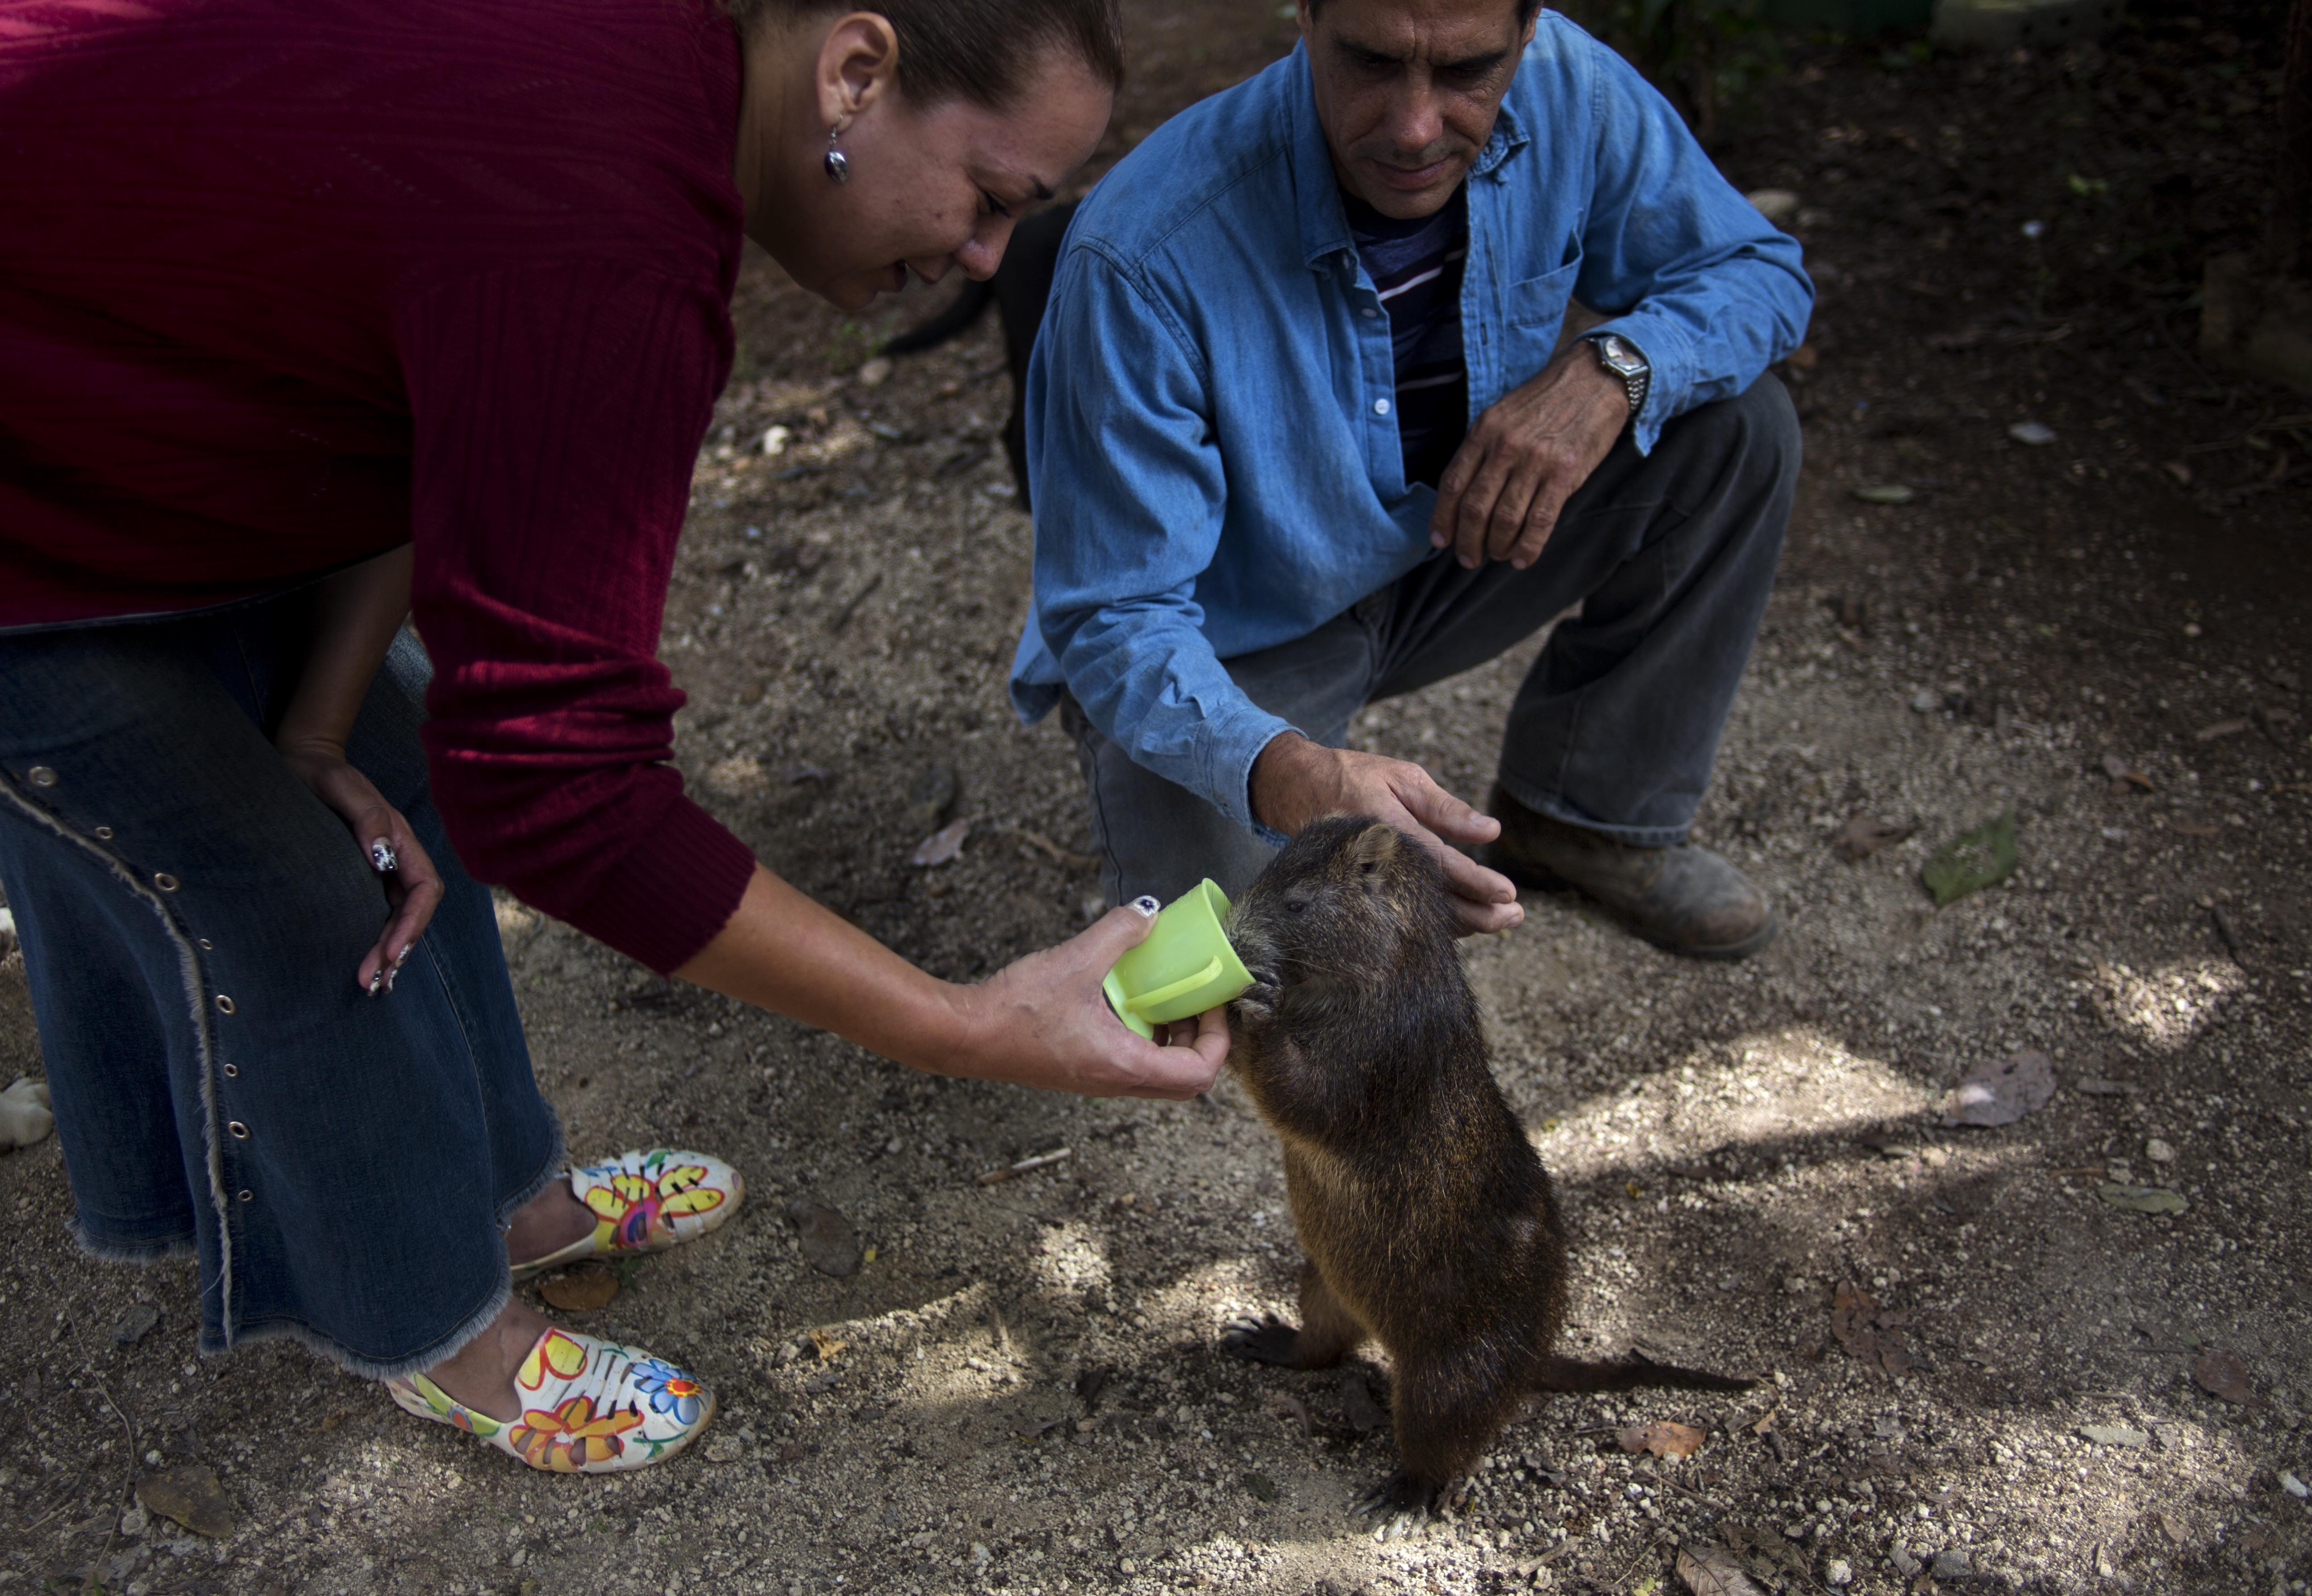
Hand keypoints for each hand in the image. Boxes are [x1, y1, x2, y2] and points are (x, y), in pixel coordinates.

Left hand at [278, 736, 443, 993]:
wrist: (301, 761)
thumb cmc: (319, 773)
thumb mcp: (342, 788)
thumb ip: (368, 819)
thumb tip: (383, 856)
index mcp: (401, 839)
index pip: (423, 889)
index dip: (412, 923)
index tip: (390, 951)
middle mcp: (397, 858)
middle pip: (413, 912)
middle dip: (397, 948)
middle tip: (372, 980)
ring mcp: (382, 869)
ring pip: (397, 917)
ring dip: (389, 951)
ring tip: (372, 983)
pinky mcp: (363, 877)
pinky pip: (379, 914)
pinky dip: (376, 940)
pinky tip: (366, 961)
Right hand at [949, 906, 1231, 1099]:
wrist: (964, 1036)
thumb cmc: (1014, 1011)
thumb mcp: (1075, 960)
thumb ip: (1118, 933)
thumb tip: (1148, 912)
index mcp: (1124, 1066)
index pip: (1198, 1074)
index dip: (1218, 1038)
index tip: (1211, 1002)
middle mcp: (1115, 1082)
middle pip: (1184, 1080)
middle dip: (1200, 1040)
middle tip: (1194, 1000)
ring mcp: (1098, 1080)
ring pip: (1156, 1073)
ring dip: (1171, 1038)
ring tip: (1163, 995)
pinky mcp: (1081, 1070)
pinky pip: (1130, 1063)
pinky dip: (1142, 1036)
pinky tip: (1125, 998)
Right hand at [1250, 733, 1522, 935]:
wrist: (1294, 790)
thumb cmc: (1354, 777)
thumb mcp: (1403, 777)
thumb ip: (1445, 808)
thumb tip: (1490, 830)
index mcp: (1386, 828)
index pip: (1439, 863)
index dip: (1476, 882)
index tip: (1508, 894)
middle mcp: (1373, 863)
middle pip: (1431, 900)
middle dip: (1477, 914)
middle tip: (1514, 917)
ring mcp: (1361, 883)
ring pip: (1417, 914)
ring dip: (1462, 923)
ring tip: (1500, 922)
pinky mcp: (1356, 894)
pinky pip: (1400, 914)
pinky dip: (1434, 920)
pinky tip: (1463, 921)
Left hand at [1429, 345, 1628, 570]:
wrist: (1594, 379)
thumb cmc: (1546, 401)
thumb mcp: (1503, 414)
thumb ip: (1483, 449)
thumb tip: (1464, 494)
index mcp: (1484, 431)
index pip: (1453, 483)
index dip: (1443, 517)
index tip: (1440, 539)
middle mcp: (1505, 447)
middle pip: (1475, 507)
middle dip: (1467, 541)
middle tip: (1467, 559)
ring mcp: (1535, 461)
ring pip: (1505, 519)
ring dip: (1497, 546)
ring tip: (1496, 556)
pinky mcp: (1564, 474)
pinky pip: (1540, 520)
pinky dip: (1528, 546)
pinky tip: (1521, 559)